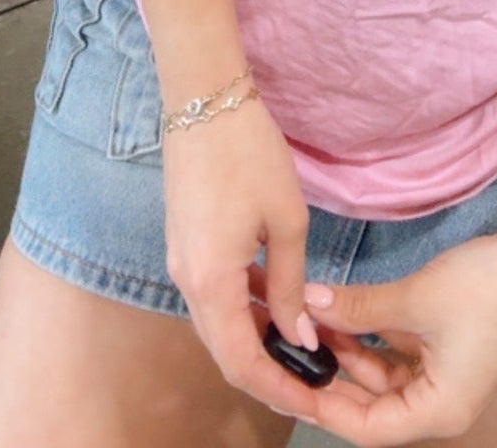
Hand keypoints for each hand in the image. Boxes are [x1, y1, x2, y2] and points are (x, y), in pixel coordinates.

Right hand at [161, 95, 400, 418]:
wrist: (203, 97)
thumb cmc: (249, 152)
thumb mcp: (286, 219)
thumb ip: (291, 283)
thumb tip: (301, 333)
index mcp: (210, 282)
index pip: (240, 363)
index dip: (278, 389)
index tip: (315, 400)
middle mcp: (187, 281)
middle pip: (225, 350)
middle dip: (270, 372)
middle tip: (315, 380)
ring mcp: (181, 262)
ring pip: (219, 324)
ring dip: (257, 340)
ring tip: (305, 345)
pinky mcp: (185, 244)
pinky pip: (213, 294)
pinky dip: (244, 309)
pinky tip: (276, 302)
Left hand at [261, 231, 496, 443]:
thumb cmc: (490, 288)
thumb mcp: (416, 298)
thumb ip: (358, 307)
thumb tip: (307, 304)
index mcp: (439, 412)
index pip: (366, 428)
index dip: (322, 408)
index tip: (283, 383)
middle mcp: (442, 404)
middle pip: (371, 406)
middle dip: (329, 378)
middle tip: (285, 352)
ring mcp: (447, 376)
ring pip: (382, 376)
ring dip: (348, 351)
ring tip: (307, 322)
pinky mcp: (449, 349)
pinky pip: (398, 353)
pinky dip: (370, 334)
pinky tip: (341, 310)